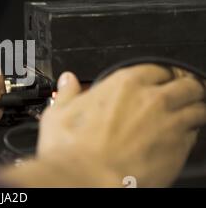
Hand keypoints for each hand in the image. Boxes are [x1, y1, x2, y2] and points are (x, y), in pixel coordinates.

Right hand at [0, 65, 204, 186]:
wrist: (86, 180)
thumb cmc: (72, 149)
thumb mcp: (58, 114)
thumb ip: (67, 93)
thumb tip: (67, 81)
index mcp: (124, 84)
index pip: (156, 68)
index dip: (157, 75)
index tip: (156, 81)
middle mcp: (152, 99)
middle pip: (185, 84)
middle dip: (184, 88)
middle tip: (180, 94)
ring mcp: (169, 123)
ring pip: (199, 107)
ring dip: (194, 109)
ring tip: (188, 114)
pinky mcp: (179, 149)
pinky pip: (195, 134)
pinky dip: (191, 133)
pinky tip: (180, 137)